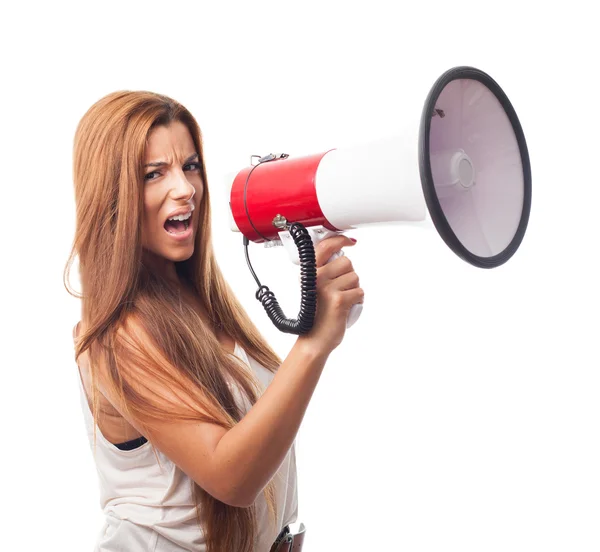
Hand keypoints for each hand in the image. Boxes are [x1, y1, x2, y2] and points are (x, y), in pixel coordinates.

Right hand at [297, 235, 363, 354]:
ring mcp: (327, 288)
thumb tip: (343, 255)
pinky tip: (346, 308)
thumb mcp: (314, 288)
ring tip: (340, 301)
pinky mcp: (338, 300)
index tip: (349, 241)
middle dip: (349, 275)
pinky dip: (357, 301)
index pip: (325, 246)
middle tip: (339, 290)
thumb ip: (325, 271)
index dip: (340, 240)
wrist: (314, 339)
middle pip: (347, 262)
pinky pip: (359, 292)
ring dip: (353, 289)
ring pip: (355, 277)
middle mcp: (316, 277)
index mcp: (310, 272)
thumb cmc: (317, 314)